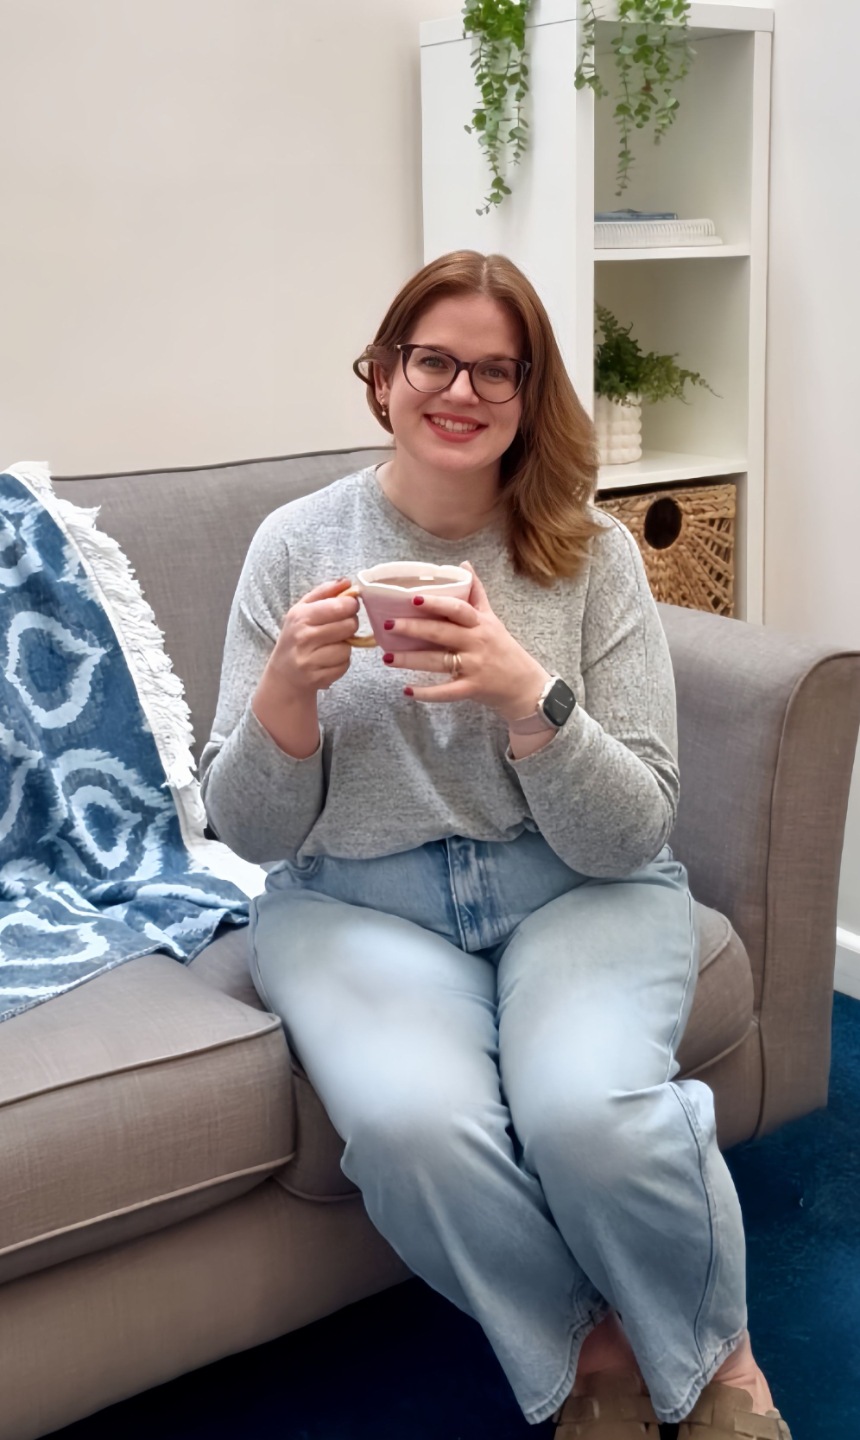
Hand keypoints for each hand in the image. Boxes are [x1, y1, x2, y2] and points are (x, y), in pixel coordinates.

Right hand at [262, 577, 359, 699]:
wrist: (284, 674)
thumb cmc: (296, 636)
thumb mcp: (303, 609)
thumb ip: (325, 592)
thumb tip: (348, 582)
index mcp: (301, 616)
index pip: (340, 606)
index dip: (351, 605)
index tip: (348, 607)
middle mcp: (303, 637)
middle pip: (349, 626)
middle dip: (350, 625)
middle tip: (340, 627)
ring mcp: (309, 660)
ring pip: (348, 648)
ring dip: (345, 647)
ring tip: (330, 646)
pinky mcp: (317, 678)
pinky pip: (344, 666)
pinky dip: (341, 663)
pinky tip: (327, 661)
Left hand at [381, 562, 551, 722]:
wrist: (525, 685)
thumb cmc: (504, 649)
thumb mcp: (492, 618)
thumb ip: (476, 593)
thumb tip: (464, 564)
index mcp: (479, 623)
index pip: (457, 608)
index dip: (436, 603)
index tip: (413, 598)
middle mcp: (476, 642)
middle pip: (441, 633)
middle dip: (413, 628)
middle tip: (388, 624)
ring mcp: (474, 667)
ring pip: (437, 662)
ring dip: (410, 660)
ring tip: (387, 658)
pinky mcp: (471, 689)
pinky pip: (446, 692)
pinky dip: (426, 693)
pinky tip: (407, 690)